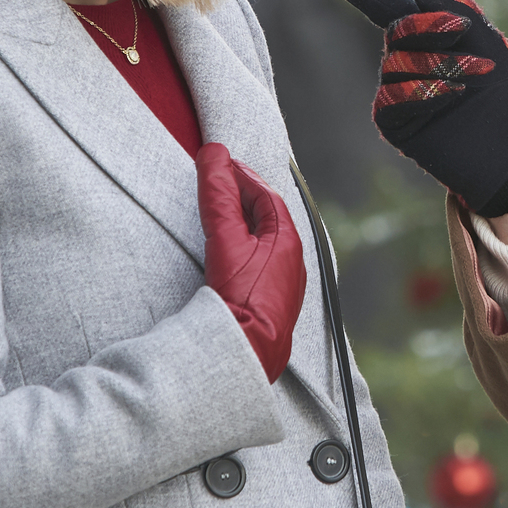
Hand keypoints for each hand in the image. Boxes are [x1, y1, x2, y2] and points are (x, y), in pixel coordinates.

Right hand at [196, 144, 305, 382]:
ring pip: (266, 242)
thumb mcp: (226, 240)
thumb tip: (214, 154)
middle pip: (267, 217)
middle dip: (243, 198)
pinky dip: (247, 249)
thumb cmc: (242, 298)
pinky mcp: (273, 304)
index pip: (265, 195)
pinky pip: (263, 264)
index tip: (219, 164)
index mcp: (288, 239)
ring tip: (221, 214)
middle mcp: (293, 260)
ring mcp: (285, 284)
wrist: (246, 353)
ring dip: (245, 224)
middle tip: (218, 183)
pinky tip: (232, 256)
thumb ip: (219, 196)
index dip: (241, 176)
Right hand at [320, 0, 507, 218]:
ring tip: (477, 75)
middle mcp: (405, 62)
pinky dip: (424, 90)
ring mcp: (397, 92)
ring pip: (396, 61)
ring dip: (439, 62)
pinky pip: (394, 95)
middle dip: (429, 25)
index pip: (387, 7)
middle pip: (396, 27)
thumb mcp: (491, 45)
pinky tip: (454, 94)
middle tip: (462, 32)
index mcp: (426, 39)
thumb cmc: (504, 98)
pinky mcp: (394, 124)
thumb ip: (459, 13)